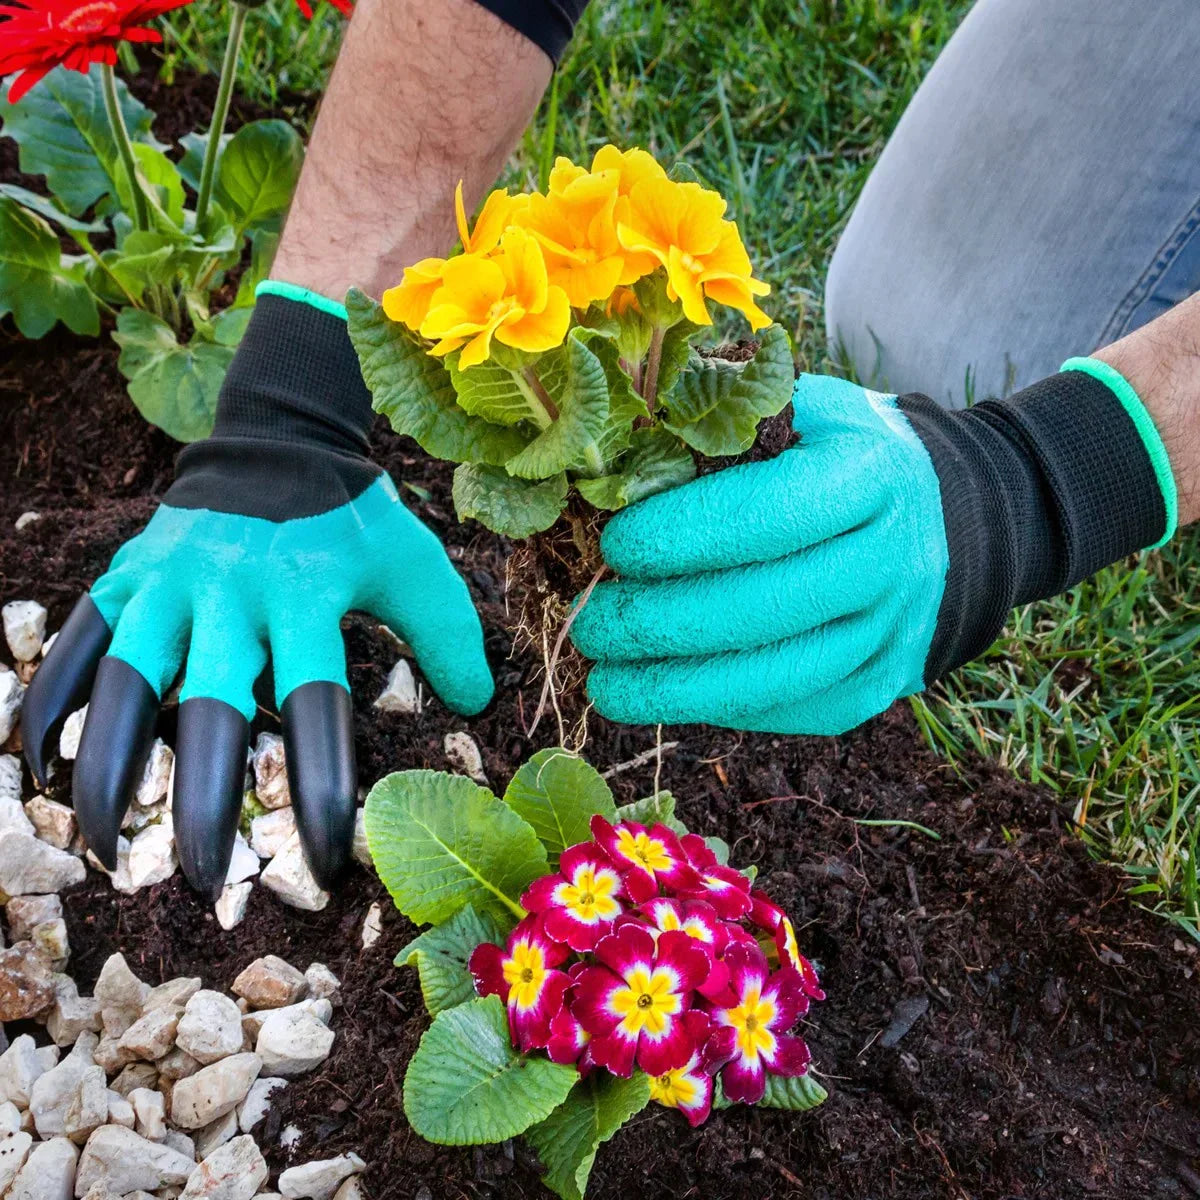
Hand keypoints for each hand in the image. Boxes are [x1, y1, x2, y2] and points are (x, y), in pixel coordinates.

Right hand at [22, 288, 492, 896]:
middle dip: (205, 802)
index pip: (315, 707)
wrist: (278, 438)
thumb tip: (476, 705)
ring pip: (125, 684)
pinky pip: (77, 644)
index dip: (320, 789)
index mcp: (305, 597)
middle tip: (208, 878)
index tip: (328, 861)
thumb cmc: (355, 518)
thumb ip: (448, 632)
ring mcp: (167, 583)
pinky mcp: (125, 575)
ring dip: (109, 768)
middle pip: (210, 710)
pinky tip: (40, 768)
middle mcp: (229, 594)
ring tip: (102, 846)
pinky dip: (52, 703)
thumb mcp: (415, 565)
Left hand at [571, 362, 1174, 733]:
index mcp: (871, 475)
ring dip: (678, 689)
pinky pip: (794, 710)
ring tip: (604, 683)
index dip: (683, 536)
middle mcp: (893, 559)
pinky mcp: (881, 684)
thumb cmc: (837, 454)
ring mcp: (894, 631)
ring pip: (779, 677)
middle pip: (767, 608)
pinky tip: (664, 696)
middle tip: (590, 625)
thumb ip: (724, 422)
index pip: (768, 514)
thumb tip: (615, 460)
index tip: (613, 547)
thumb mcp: (799, 411)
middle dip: (662, 624)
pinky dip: (721, 709)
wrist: (936, 515)